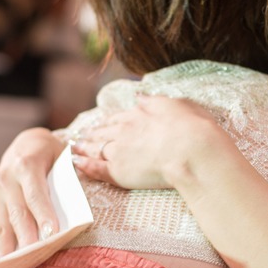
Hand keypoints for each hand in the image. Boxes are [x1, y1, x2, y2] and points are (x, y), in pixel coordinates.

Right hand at [0, 127, 65, 264]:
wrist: (26, 143)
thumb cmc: (52, 154)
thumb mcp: (62, 158)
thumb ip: (67, 181)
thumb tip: (76, 213)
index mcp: (26, 164)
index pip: (36, 194)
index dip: (43, 214)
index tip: (51, 233)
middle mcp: (6, 179)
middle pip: (18, 213)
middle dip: (25, 237)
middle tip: (32, 258)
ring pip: (2, 225)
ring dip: (5, 250)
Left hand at [72, 95, 221, 189]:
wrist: (193, 152)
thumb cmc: (193, 128)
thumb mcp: (176, 104)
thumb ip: (155, 101)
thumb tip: (140, 96)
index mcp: (139, 114)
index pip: (118, 117)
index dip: (108, 121)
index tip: (101, 123)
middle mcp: (125, 130)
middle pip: (103, 132)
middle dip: (91, 133)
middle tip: (81, 136)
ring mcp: (119, 151)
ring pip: (95, 148)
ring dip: (83, 147)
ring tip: (75, 147)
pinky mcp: (118, 172)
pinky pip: (96, 168)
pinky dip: (84, 165)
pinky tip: (76, 163)